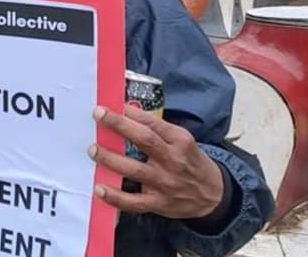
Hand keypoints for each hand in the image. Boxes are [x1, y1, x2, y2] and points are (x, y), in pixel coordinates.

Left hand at [89, 105, 224, 218]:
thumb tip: (126, 113)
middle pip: (144, 140)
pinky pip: (133, 202)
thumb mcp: (182, 140)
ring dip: (110, 159)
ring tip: (93, 149)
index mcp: (180, 141)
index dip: (131, 113)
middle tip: (98, 114)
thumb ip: (158, 129)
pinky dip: (115, 196)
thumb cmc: (190, 162)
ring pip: (134, 169)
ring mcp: (165, 183)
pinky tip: (100, 188)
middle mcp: (173, 160)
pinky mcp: (158, 203)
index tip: (112, 105)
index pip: (153, 123)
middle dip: (119, 125)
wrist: (214, 195)